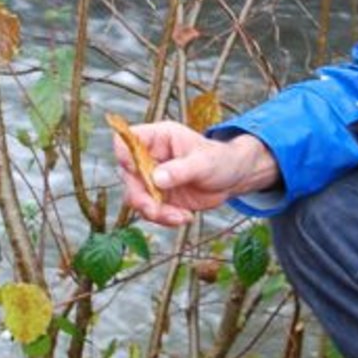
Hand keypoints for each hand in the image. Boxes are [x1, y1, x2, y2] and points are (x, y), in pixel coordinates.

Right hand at [112, 121, 279, 227]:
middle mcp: (150, 157)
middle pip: (127, 175)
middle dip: (140, 196)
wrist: (232, 178)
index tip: (136, 171)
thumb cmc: (220, 160)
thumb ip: (180, 170)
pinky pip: (151, 211)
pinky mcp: (159, 197)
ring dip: (154, 211)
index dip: (125, 155)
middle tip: (155, 209)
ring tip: (179, 217)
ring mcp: (153, 178)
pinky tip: (185, 217)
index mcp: (158, 138)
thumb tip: (157, 178)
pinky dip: (165, 218)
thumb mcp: (204, 163)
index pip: (127, 140)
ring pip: (136, 197)